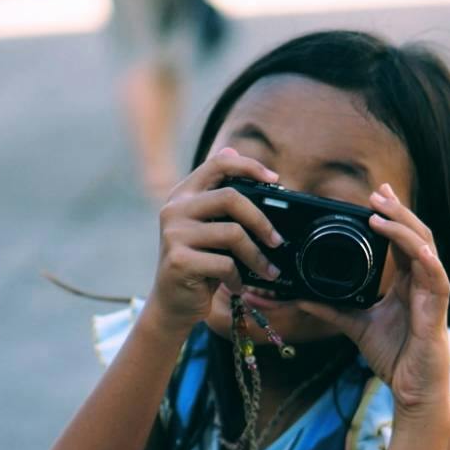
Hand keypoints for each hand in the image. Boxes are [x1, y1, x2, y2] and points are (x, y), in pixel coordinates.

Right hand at [147, 149, 284, 335]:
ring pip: (232, 234)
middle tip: (277, 241)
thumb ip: (219, 194)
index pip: (218, 163)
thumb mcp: (208, 225)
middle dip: (262, 221)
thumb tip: (231, 146)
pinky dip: (238, 277)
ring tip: (266, 271)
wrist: (172, 303)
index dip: (249, 165)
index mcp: (183, 194)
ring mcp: (174, 234)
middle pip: (231, 197)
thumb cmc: (198, 263)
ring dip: (257, 257)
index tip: (275, 179)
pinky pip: (225, 263)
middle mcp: (174, 209)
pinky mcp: (179, 261)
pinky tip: (237, 285)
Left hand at [300, 184, 449, 414]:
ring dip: (405, 228)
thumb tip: (300, 296)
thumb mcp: (356, 326)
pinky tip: (416, 249)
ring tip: (382, 213)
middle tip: (377, 193)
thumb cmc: (395, 358)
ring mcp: (432, 294)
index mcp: (407, 282)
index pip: (401, 239)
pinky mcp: (437, 312)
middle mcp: (422, 282)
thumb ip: (331, 309)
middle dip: (397, 211)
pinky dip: (427, 261)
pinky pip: (437, 280)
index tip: (372, 197)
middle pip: (415, 235)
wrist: (413, 391)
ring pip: (426, 249)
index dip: (390, 216)